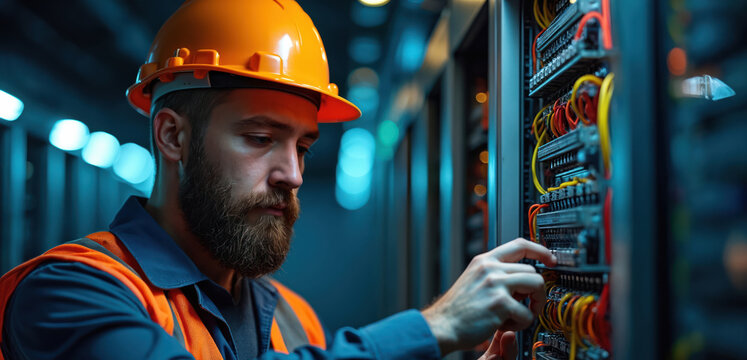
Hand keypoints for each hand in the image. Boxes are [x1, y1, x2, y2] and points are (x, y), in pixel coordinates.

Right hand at [421, 238, 555, 354]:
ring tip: (518, 316)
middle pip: (532, 270)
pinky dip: (521, 324)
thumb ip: (494, 274)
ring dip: (534, 305)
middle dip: (534, 291)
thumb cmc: (457, 310)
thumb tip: (520, 279)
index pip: (519, 244)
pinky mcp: (500, 303)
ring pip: (536, 285)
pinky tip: (504, 325)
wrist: (442, 326)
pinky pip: (527, 313)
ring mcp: (495, 284)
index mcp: (484, 261)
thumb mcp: (473, 280)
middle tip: (525, 305)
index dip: (539, 251)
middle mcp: (490, 268)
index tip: (550, 259)